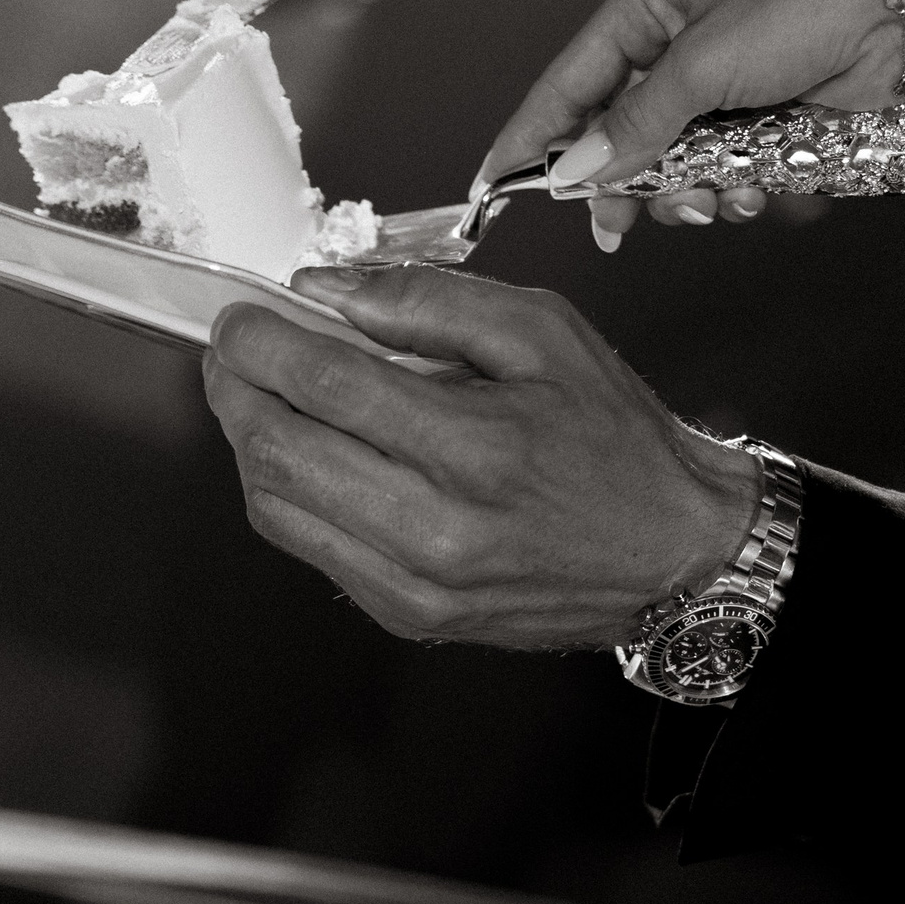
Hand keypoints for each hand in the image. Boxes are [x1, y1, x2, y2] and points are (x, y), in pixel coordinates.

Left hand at [202, 264, 759, 648]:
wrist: (669, 554)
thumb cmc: (614, 443)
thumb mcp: (542, 334)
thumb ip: (428, 301)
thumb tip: (326, 289)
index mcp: (475, 449)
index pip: (323, 384)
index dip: (258, 344)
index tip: (240, 318)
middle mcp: (437, 528)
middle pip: (278, 451)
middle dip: (236, 391)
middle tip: (235, 353)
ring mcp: (415, 584)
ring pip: (276, 507)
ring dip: (250, 444)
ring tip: (263, 397)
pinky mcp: (406, 614)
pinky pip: (308, 547)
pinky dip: (289, 492)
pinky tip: (309, 453)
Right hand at [479, 0, 904, 249]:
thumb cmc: (813, 0)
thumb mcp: (703, 60)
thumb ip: (632, 123)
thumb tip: (574, 170)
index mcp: (651, 4)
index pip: (567, 81)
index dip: (531, 138)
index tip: (494, 187)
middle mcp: (682, 46)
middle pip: (618, 138)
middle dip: (628, 184)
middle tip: (621, 223)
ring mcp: (724, 90)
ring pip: (674, 169)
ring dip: (693, 193)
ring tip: (721, 192)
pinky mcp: (764, 126)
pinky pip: (727, 178)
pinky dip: (742, 192)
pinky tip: (765, 185)